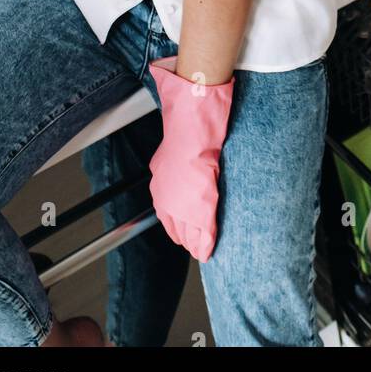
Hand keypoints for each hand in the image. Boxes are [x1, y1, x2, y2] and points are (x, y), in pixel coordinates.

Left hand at [147, 54, 234, 262]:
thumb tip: (181, 173)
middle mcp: (167, 198)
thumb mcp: (170, 153)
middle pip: (177, 229)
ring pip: (189, 233)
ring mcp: (182, 203)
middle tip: (196, 245)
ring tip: (205, 248)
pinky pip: (203, 231)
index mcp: (160, 186)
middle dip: (188, 238)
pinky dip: (207, 241)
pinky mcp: (200, 203)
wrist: (193, 122)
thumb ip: (174, 169)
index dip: (180, 227)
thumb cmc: (186, 130)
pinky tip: (210, 249)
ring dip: (197, 242)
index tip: (187, 233)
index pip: (168, 217)